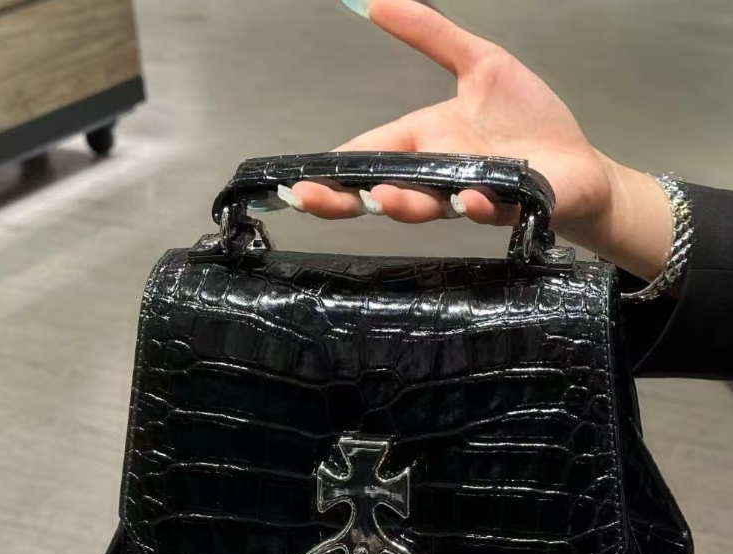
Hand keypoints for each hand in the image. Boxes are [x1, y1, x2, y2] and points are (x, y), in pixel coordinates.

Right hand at [283, 0, 671, 283]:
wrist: (579, 165)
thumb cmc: (528, 123)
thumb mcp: (478, 64)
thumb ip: (431, 36)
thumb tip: (377, 1)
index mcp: (425, 145)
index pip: (369, 158)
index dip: (333, 173)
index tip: (297, 183)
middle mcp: (440, 177)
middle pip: (382, 191)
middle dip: (344, 199)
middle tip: (311, 200)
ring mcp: (472, 195)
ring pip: (429, 206)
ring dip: (404, 204)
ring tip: (383, 198)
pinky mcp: (512, 207)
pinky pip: (489, 209)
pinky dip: (477, 206)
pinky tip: (467, 200)